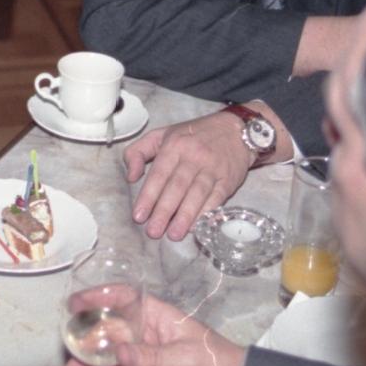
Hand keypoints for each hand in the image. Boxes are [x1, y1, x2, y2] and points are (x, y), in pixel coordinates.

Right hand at [59, 295, 242, 365]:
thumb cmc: (218, 363)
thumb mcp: (188, 357)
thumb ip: (154, 357)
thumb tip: (120, 353)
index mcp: (156, 317)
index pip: (123, 300)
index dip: (97, 298)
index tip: (73, 306)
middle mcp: (144, 336)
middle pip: (106, 337)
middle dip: (86, 352)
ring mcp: (143, 361)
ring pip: (109, 364)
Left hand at [124, 111, 255, 241]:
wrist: (234, 130)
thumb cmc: (193, 136)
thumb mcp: (161, 135)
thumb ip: (138, 152)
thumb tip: (130, 177)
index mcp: (174, 145)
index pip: (159, 174)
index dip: (148, 196)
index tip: (139, 216)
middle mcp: (194, 156)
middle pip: (177, 186)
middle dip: (164, 211)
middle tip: (154, 232)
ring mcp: (213, 167)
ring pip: (197, 193)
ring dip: (185, 216)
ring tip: (174, 234)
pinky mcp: (229, 178)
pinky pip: (217, 197)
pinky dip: (206, 212)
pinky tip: (196, 226)